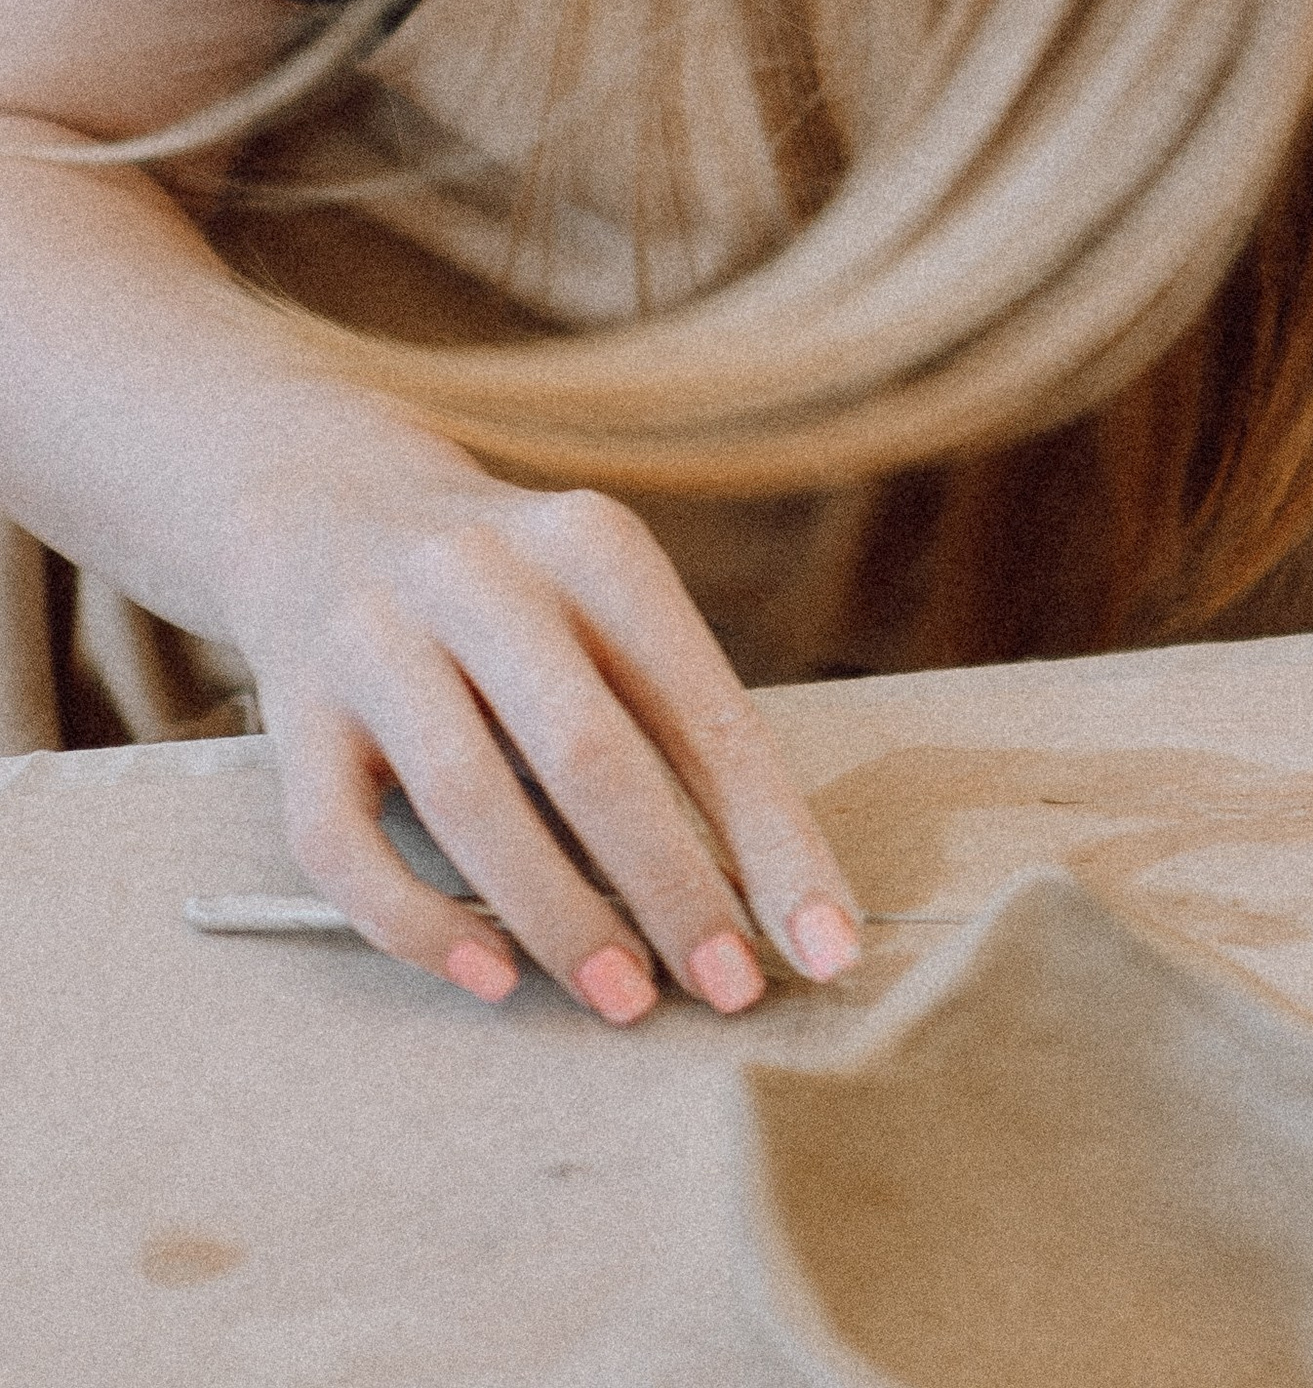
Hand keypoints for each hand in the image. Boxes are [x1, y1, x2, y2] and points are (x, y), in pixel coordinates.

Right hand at [223, 440, 865, 1020]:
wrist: (325, 505)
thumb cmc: (516, 591)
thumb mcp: (604, 601)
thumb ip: (670, 716)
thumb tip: (766, 891)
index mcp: (591, 545)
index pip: (703, 708)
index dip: (772, 837)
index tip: (825, 943)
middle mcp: (479, 575)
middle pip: (589, 753)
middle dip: (673, 887)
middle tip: (729, 989)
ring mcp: (374, 639)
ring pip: (471, 802)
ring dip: (559, 918)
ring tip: (625, 1001)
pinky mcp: (294, 712)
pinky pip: (346, 845)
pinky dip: (422, 923)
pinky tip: (493, 979)